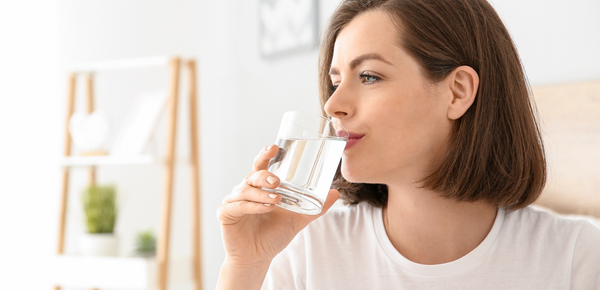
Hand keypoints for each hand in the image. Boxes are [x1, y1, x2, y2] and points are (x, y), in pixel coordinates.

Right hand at [217, 144, 339, 266]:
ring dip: (261, 193)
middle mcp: (245, 190)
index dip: (265, 154)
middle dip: (265, 176)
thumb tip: (335, 193)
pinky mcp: (226, 214)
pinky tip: (265, 209)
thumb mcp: (297, 220)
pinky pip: (238, 206)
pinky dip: (252, 206)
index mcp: (260, 187)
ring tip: (276, 200)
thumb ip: (314, 207)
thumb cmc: (273, 235)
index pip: (261, 165)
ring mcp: (233, 201)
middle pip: (253, 175)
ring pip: (245, 190)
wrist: (257, 258)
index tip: (274, 147)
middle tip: (277, 181)